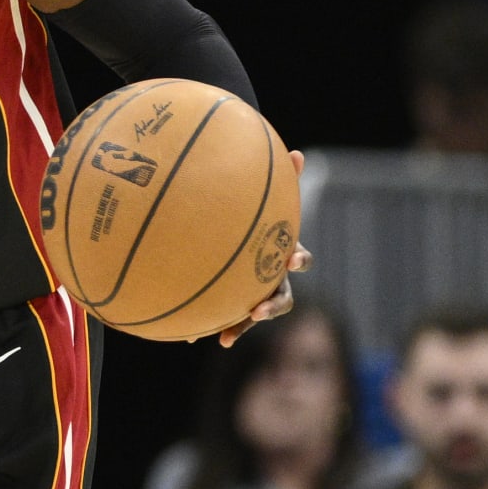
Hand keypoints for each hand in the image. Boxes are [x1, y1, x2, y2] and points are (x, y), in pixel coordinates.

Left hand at [217, 148, 311, 347]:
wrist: (241, 239)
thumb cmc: (257, 215)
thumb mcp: (266, 198)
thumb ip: (280, 178)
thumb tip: (296, 152)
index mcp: (282, 252)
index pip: (301, 258)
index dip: (299, 259)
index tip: (291, 257)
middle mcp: (273, 277)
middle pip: (283, 298)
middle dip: (273, 305)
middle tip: (258, 309)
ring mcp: (256, 293)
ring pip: (254, 314)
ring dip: (242, 324)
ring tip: (226, 337)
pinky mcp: (235, 302)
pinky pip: (223, 316)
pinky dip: (210, 325)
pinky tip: (186, 336)